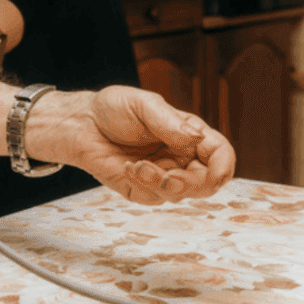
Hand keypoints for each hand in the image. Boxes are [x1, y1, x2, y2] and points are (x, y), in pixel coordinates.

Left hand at [50, 86, 234, 204]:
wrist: (80, 124)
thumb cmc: (112, 109)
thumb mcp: (142, 104)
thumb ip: (169, 121)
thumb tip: (196, 138)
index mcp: (188, 134)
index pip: (219, 154)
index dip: (224, 166)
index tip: (214, 174)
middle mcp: (180, 157)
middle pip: (206, 182)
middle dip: (190, 183)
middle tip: (168, 175)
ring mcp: (162, 175)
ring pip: (180, 193)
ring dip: (160, 182)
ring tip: (137, 165)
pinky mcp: (142, 189)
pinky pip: (153, 198)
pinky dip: (142, 185)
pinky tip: (127, 167)